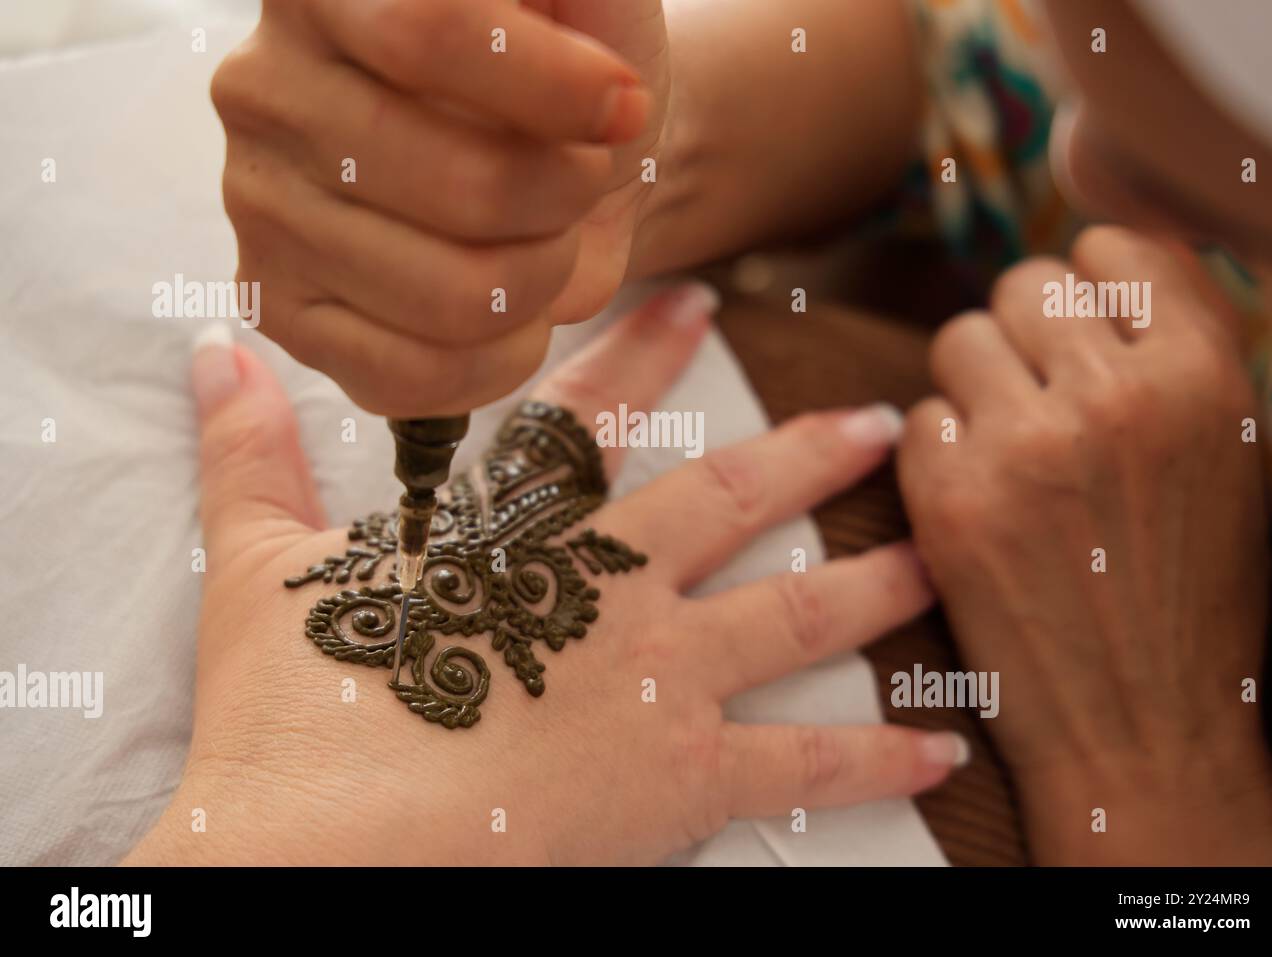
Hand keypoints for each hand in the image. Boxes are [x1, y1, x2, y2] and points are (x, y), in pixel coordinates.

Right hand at [125, 285, 962, 865]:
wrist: (326, 843)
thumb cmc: (295, 708)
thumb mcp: (258, 568)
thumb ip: (251, 454)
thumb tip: (211, 352)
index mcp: (520, 531)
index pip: (593, 413)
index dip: (647, 350)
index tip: (701, 302)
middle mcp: (611, 588)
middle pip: (735, 501)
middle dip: (812, 455)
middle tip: (879, 419)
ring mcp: (661, 680)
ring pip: (795, 614)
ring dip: (874, 583)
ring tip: (935, 556)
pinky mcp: (684, 777)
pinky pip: (803, 766)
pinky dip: (877, 755)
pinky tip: (941, 741)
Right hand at [211, 0, 670, 415]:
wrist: (537, 156)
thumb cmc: (557, 79)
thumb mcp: (588, 7)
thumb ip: (586, 9)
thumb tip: (602, 94)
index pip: (430, 32)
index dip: (555, 87)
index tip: (621, 108)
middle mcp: (263, 91)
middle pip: (465, 186)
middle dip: (567, 198)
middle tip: (580, 180)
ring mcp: (259, 210)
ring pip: (456, 295)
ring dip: (546, 279)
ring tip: (547, 242)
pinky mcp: (278, 310)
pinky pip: (419, 376)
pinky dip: (507, 356)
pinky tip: (516, 311)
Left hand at [898, 227, 1271, 863]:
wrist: (1143, 729)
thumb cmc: (1188, 594)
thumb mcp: (1227, 456)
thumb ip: (1175, 350)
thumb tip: (1099, 263)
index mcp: (1203, 376)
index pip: (1111, 250)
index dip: (1087, 286)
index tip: (1079, 331)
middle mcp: (1115, 395)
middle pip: (1022, 285)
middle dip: (1024, 337)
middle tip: (1038, 401)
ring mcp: (1026, 446)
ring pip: (960, 340)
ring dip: (974, 388)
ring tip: (1009, 454)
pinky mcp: (949, 498)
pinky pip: (917, 418)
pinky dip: (938, 453)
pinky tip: (977, 504)